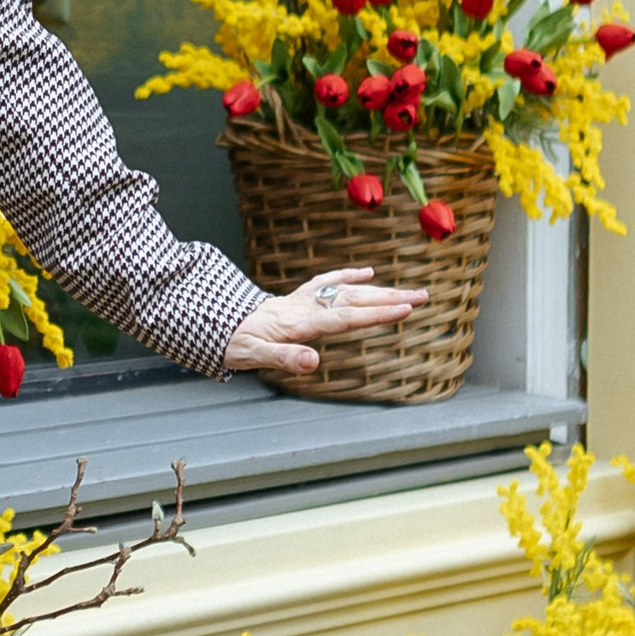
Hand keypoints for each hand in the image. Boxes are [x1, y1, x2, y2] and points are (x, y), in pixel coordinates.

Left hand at [225, 265, 429, 382]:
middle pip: (353, 301)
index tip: (405, 310)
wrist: (211, 322)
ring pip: (346, 291)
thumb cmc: (233, 343)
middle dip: (389, 299)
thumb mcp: (253, 357)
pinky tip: (368, 273)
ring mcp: (301, 300)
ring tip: (411, 293)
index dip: (375, 314)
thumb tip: (315, 362)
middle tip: (423, 298)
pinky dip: (348, 276)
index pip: (344, 318)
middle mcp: (305, 307)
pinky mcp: (296, 298)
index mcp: (299, 323)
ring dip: (379, 291)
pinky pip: (326, 282)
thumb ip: (284, 358)